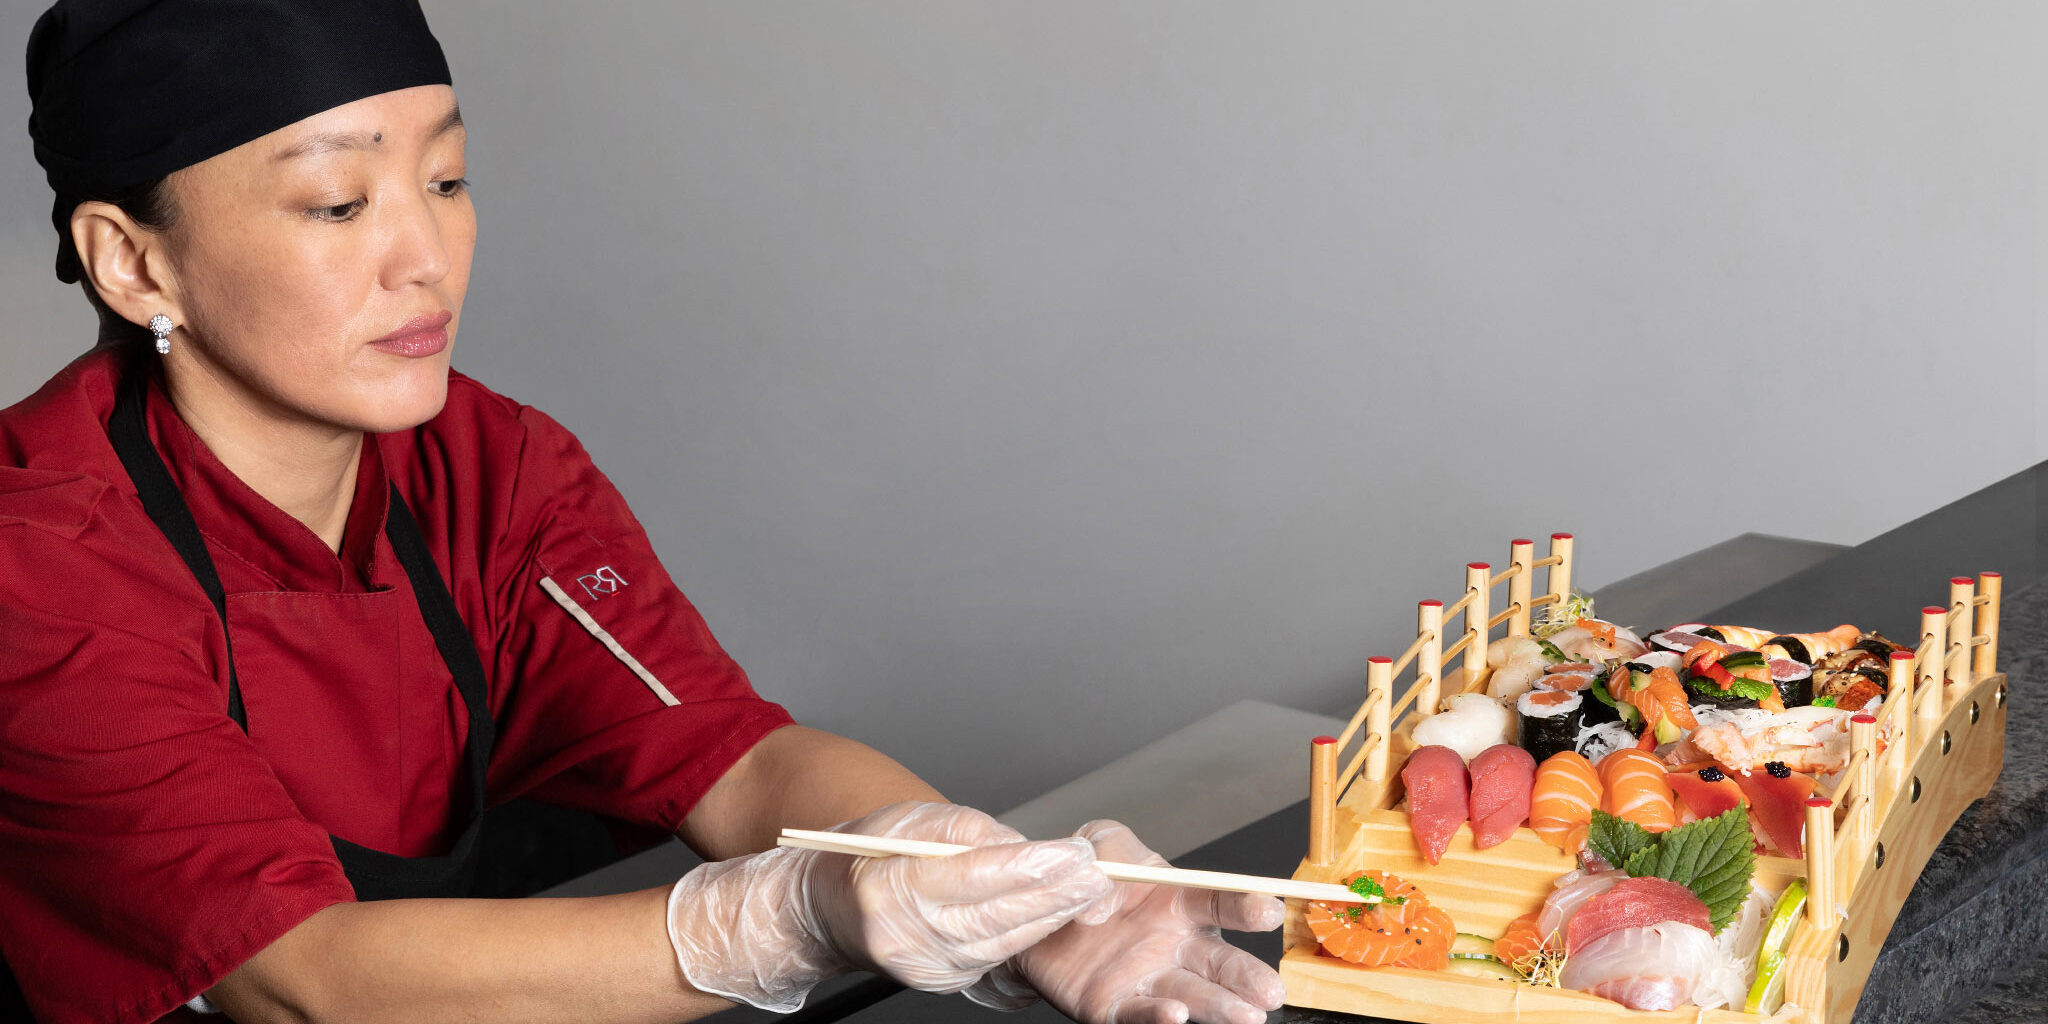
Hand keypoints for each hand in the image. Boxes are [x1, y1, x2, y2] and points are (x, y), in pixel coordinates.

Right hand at [666, 801, 1111, 1010]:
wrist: (824, 912)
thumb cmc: (866, 855)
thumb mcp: (909, 821)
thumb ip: (966, 831)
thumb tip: (1024, 843)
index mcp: (890, 888)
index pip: (973, 877)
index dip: (1029, 866)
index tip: (1072, 852)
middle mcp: (906, 936)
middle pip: (996, 916)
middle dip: (1056, 895)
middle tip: (1099, 873)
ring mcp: (925, 966)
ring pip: (1004, 942)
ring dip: (1053, 917)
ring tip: (1091, 891)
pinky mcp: (942, 981)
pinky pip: (996, 959)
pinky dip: (1031, 936)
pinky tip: (1060, 916)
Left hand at [973, 820, 1286, 1023]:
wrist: (1038, 910)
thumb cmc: (1085, 876)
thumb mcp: (1101, 843)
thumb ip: (1114, 854)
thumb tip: (1104, 896)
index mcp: (1179, 901)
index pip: (1219, 902)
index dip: (1245, 907)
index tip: (1268, 911)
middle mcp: (1172, 944)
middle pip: (1218, 961)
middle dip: (1247, 976)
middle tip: (1272, 991)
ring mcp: (1147, 978)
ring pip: (1192, 995)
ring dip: (1220, 1006)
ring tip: (1246, 1016)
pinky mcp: (1113, 1005)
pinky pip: (1139, 1013)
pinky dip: (1158, 1017)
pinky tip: (1176, 1016)